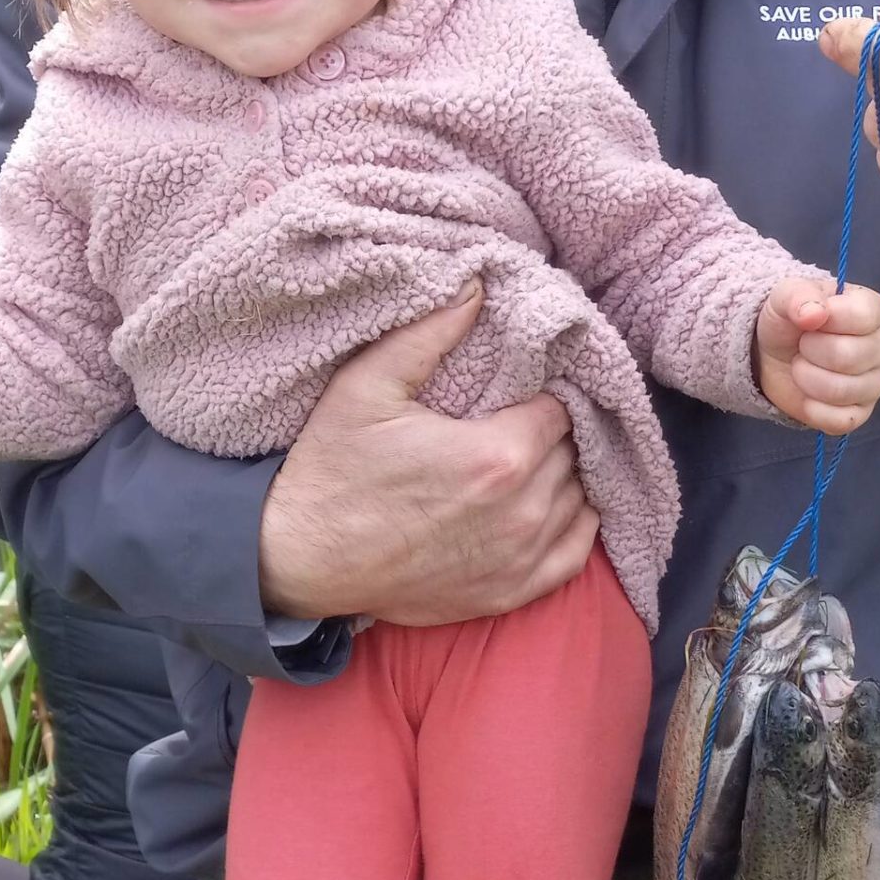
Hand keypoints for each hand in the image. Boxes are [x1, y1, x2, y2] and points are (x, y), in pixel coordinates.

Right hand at [258, 285, 598, 624]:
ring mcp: (520, 557)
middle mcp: (522, 510)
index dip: (542, 392)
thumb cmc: (332, 470)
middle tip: (517, 420)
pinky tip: (551, 504)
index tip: (519, 388)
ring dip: (561, 475)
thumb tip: (478, 285)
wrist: (300, 560)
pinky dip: (573, 524)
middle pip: (572, 451)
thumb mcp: (366, 386)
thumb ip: (428, 334)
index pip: (560, 408)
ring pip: (579, 498)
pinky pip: (576, 552)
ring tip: (527, 459)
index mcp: (496, 454)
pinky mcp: (510, 593)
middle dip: (549, 432)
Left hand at [754, 273, 879, 432]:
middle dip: (809, 351)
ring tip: (802, 366)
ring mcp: (876, 384)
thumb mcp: (787, 294)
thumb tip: (814, 314)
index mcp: (875, 311)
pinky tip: (807, 394)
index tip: (810, 318)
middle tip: (802, 346)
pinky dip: (812, 409)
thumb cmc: (792, 318)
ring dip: (806, 378)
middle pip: (847, 357)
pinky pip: (839, 421)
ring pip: (840, 391)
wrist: (777, 351)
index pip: (861, 317)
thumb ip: (798, 295)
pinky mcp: (861, 413)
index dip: (825, 319)